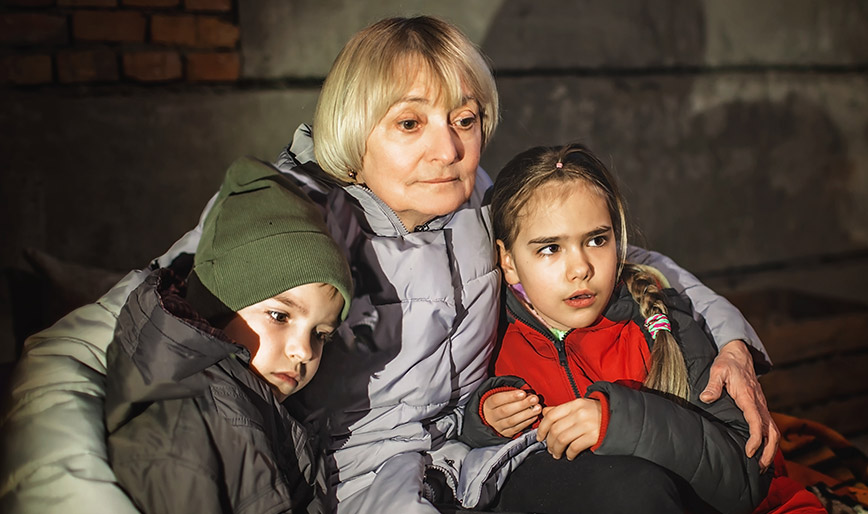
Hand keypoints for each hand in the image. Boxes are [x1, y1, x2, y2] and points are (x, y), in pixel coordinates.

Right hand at [482, 389, 540, 437]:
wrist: (492, 418)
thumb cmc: (500, 403)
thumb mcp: (500, 394)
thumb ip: (511, 392)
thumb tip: (526, 391)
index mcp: (488, 404)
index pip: (497, 399)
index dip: (510, 396)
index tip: (523, 393)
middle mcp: (491, 416)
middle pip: (506, 411)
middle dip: (522, 404)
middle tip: (534, 399)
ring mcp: (498, 426)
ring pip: (512, 421)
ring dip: (527, 414)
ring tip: (537, 408)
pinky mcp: (505, 434)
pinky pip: (516, 429)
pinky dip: (526, 422)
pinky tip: (534, 416)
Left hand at [536, 398, 600, 460]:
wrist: (619, 418)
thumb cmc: (597, 412)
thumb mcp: (580, 406)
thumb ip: (562, 409)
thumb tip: (545, 412)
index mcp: (574, 404)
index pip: (551, 415)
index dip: (542, 428)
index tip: (540, 436)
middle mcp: (579, 414)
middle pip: (555, 430)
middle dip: (549, 442)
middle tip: (549, 448)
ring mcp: (587, 425)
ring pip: (562, 440)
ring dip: (556, 449)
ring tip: (556, 454)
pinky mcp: (593, 437)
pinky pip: (574, 447)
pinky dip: (569, 454)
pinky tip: (569, 455)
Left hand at [700, 340, 779, 469]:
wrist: (739, 354)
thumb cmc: (727, 363)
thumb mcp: (717, 370)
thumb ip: (713, 385)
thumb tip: (706, 399)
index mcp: (748, 396)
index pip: (757, 421)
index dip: (755, 439)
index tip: (749, 452)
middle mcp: (759, 403)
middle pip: (772, 432)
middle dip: (769, 451)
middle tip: (761, 467)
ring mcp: (762, 406)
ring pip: (774, 431)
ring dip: (772, 449)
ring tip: (763, 465)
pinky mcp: (761, 407)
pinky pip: (770, 427)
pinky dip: (770, 442)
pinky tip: (763, 452)